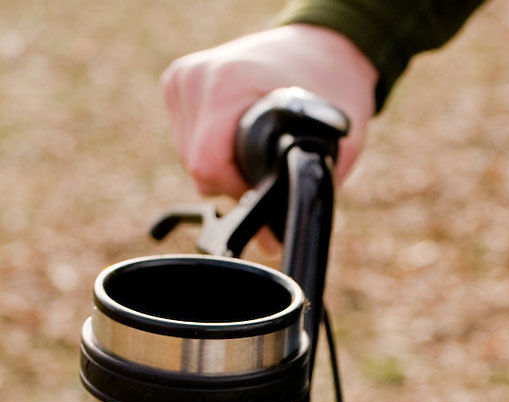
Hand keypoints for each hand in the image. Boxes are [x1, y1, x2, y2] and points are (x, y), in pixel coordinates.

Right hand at [161, 24, 377, 198]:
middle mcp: (197, 77)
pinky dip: (215, 151)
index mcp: (227, 83)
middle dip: (232, 181)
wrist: (322, 48)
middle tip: (266, 165)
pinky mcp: (178, 86)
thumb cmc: (330, 90)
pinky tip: (239, 136)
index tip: (264, 187)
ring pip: (190, 159)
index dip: (237, 191)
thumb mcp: (329, 149)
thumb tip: (268, 245)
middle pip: (196, 167)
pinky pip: (187, 143)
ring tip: (256, 146)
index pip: (206, 166)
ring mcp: (183, 80)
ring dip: (223, 168)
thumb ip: (297, 197)